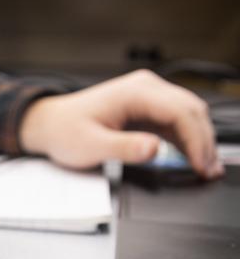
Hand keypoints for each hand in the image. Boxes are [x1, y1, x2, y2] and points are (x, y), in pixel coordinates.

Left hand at [19, 69, 222, 177]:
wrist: (49, 124)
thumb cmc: (65, 131)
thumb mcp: (91, 145)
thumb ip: (123, 148)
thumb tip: (154, 149)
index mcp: (135, 92)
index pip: (180, 112)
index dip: (196, 140)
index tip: (200, 164)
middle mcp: (146, 88)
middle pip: (190, 111)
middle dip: (204, 141)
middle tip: (210, 170)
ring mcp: (148, 97)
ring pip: (187, 116)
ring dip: (198, 141)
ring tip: (206, 168)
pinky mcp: (147, 108)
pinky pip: (174, 122)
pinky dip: (186, 140)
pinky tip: (192, 159)